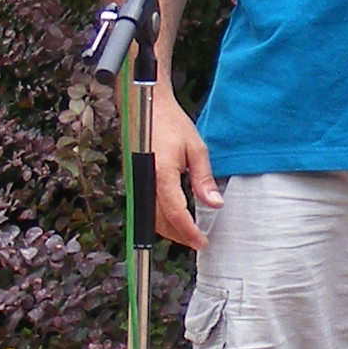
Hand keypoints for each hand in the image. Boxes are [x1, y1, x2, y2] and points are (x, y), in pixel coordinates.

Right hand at [145, 84, 219, 249]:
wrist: (145, 106)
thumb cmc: (171, 123)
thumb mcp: (196, 148)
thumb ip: (203, 179)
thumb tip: (215, 204)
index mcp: (161, 173)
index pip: (175, 212)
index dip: (189, 231)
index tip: (202, 241)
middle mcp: (143, 181)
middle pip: (159, 221)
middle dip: (179, 236)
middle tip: (198, 241)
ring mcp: (135, 181)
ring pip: (149, 217)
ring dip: (168, 230)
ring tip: (189, 233)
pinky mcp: (132, 180)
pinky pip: (145, 207)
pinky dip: (159, 218)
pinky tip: (174, 218)